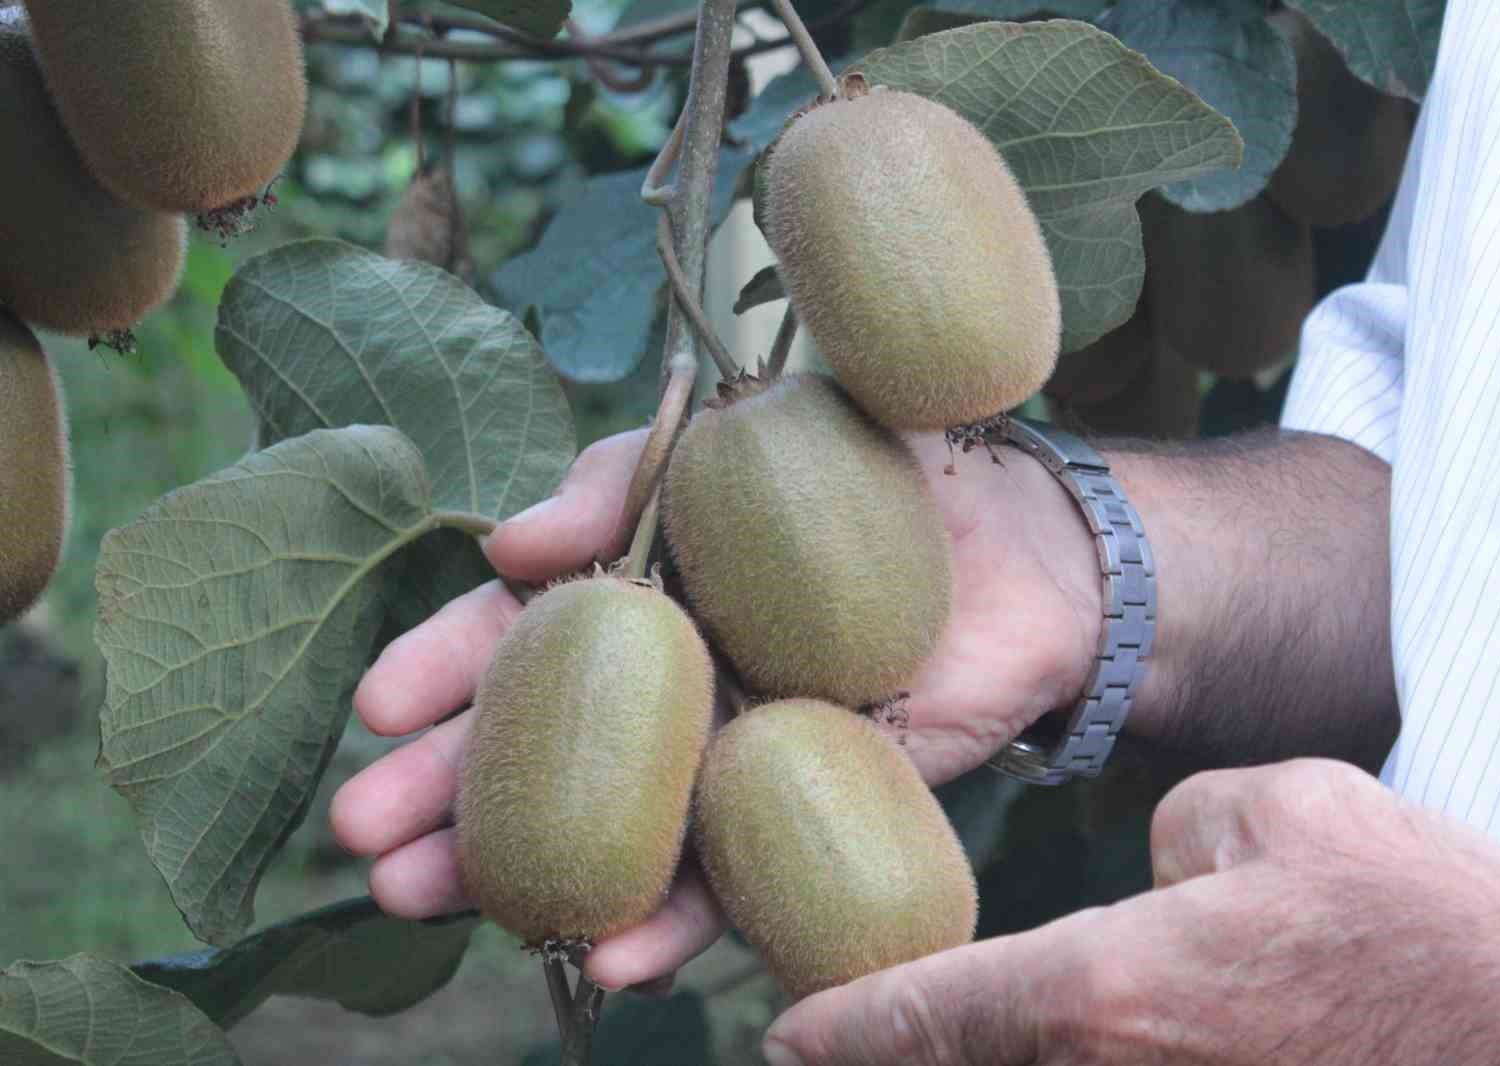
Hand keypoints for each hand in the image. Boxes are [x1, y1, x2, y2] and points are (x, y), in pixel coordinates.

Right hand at [329, 424, 1099, 987]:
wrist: (1028, 549)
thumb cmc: (874, 473)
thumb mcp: (736, 444)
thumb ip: (624, 480)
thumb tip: (510, 542)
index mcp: (640, 595)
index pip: (516, 635)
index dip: (441, 671)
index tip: (376, 711)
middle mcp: (669, 688)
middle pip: (537, 750)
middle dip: (440, 793)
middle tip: (366, 838)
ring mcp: (726, 758)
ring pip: (607, 830)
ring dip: (514, 873)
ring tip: (427, 904)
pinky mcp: (799, 812)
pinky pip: (728, 882)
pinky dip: (671, 924)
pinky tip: (610, 955)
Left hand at [764, 759, 1499, 1065]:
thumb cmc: (1428, 930)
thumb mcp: (1290, 810)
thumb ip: (1181, 827)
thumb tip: (1157, 874)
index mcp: (1110, 987)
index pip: (931, 1010)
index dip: (844, 1025)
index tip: (782, 1036)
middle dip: (894, 1064)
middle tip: (834, 1051)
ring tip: (928, 1048)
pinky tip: (1059, 1053)